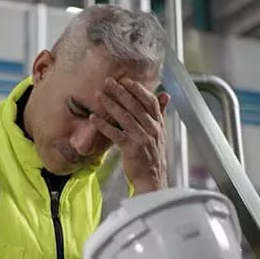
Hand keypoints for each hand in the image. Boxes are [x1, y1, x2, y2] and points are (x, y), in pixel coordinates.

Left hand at [90, 77, 169, 193]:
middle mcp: (152, 130)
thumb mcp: (160, 133)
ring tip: (100, 96)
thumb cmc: (152, 155)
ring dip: (111, 105)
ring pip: (125, 118)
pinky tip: (94, 118)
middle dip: (121, 92)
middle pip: (135, 106)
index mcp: (158, 124)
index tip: (126, 80)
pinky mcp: (131, 149)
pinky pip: (115, 134)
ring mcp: (142, 139)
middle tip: (108, 82)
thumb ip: (161, 113)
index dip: (138, 89)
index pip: (150, 102)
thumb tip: (165, 94)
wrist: (152, 179)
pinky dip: (104, 125)